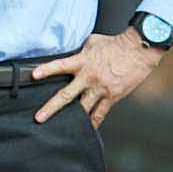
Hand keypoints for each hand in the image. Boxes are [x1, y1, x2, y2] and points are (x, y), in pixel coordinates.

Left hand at [30, 30, 162, 128]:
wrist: (139, 49)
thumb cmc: (117, 44)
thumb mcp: (93, 42)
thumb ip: (80, 51)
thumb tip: (72, 55)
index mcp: (82, 62)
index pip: (60, 65)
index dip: (46, 70)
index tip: (33, 76)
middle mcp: (89, 77)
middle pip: (66, 95)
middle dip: (51, 108)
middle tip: (39, 118)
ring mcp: (100, 89)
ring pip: (82, 108)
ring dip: (71, 119)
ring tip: (60, 130)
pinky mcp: (112, 97)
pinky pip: (100, 113)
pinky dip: (93, 122)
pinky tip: (86, 130)